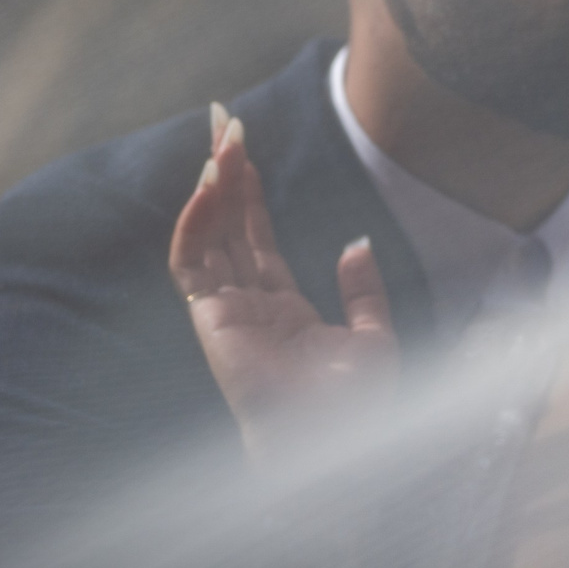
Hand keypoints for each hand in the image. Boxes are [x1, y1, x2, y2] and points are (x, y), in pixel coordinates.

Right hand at [169, 105, 395, 463]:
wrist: (334, 451)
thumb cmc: (356, 415)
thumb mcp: (375, 340)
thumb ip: (363, 291)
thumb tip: (356, 243)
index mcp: (282, 308)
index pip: (255, 235)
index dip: (250, 190)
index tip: (244, 144)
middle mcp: (247, 305)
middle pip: (227, 223)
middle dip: (223, 169)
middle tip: (221, 116)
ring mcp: (225, 312)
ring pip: (208, 233)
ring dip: (212, 184)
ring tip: (221, 137)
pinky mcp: (211, 320)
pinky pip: (192, 262)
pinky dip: (195, 221)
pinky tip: (209, 184)